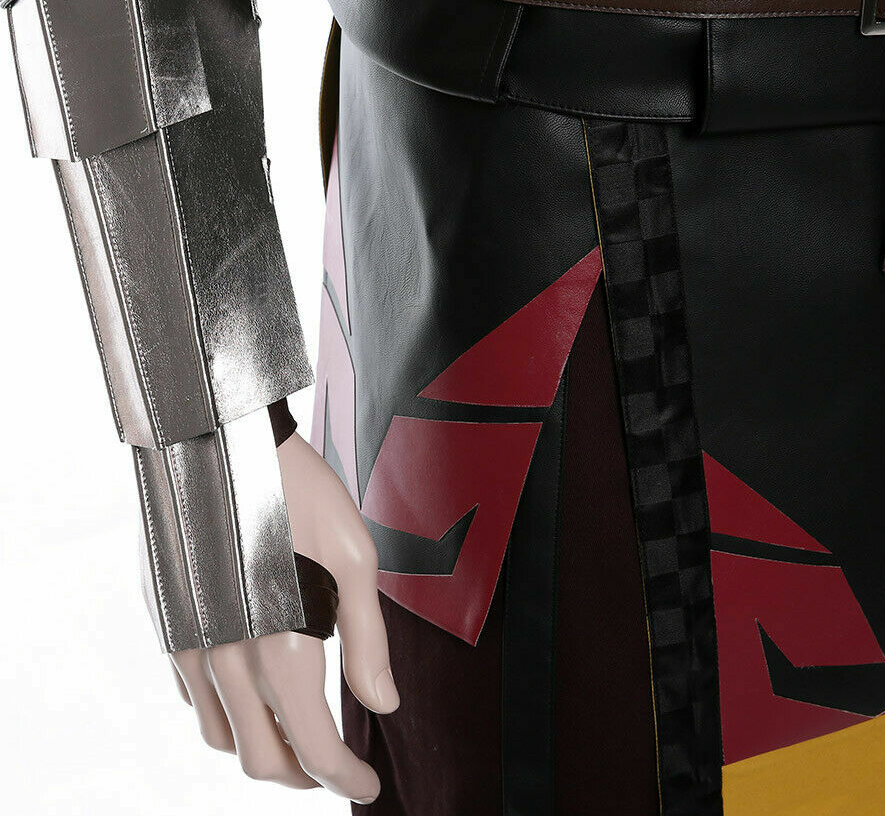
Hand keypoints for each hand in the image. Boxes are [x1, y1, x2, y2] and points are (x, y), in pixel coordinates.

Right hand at [169, 432, 397, 800]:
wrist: (218, 437)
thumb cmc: (297, 489)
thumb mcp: (355, 557)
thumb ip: (367, 639)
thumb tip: (383, 704)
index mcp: (281, 647)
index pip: (314, 747)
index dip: (344, 778)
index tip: (366, 787)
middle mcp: (227, 660)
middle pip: (262, 758)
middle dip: (304, 775)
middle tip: (336, 767)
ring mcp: (189, 646)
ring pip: (221, 737)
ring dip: (263, 749)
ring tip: (298, 732)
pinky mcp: (167, 624)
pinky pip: (194, 697)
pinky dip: (227, 713)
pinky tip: (255, 688)